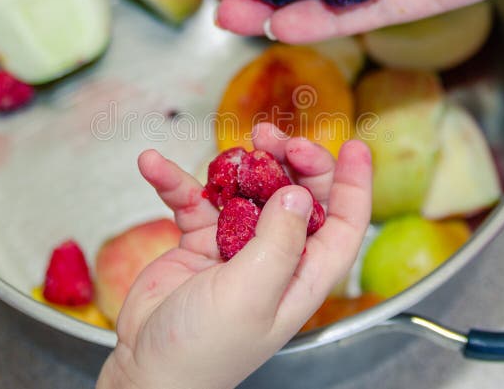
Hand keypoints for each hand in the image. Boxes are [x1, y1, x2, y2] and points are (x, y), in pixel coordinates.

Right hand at [98, 124, 371, 388]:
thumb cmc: (204, 350)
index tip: (355, 147)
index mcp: (302, 275)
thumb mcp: (251, 294)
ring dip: (238, 165)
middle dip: (291, 161)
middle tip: (273, 138)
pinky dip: (175, 182)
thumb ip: (278, 242)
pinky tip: (155, 167)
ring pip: (248, 190)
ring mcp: (236, 246)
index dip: (354, 184)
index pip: (343, 223)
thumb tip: (298, 195)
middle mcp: (276, 257)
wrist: (148, 368)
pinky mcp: (199, 241)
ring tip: (229, 149)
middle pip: (298, 195)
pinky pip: (193, 201)